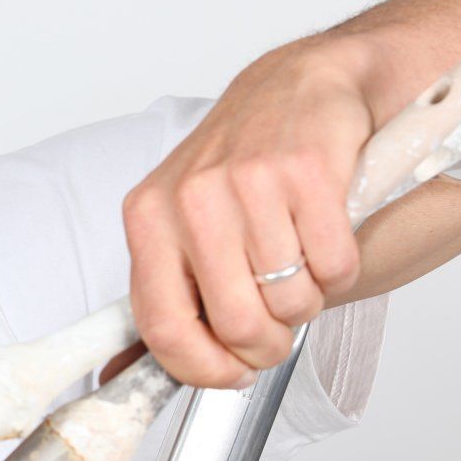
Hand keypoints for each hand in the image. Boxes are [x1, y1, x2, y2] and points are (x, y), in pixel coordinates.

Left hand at [120, 41, 372, 388]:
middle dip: (268, 342)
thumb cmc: (240, 165)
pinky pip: (335, 267)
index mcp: (148, 218)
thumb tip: (120, 375)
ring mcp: (248, 183)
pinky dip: (341, 267)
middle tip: (279, 319)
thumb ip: (160, 296)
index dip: (204, 369)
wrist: (299, 85)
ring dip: (307, 297)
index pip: (162, 326)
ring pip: (291, 302)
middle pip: (237, 325)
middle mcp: (191, 199)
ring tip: (299, 258)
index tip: (230, 374)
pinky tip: (326, 233)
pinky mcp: (308, 172)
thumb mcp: (177, 223)